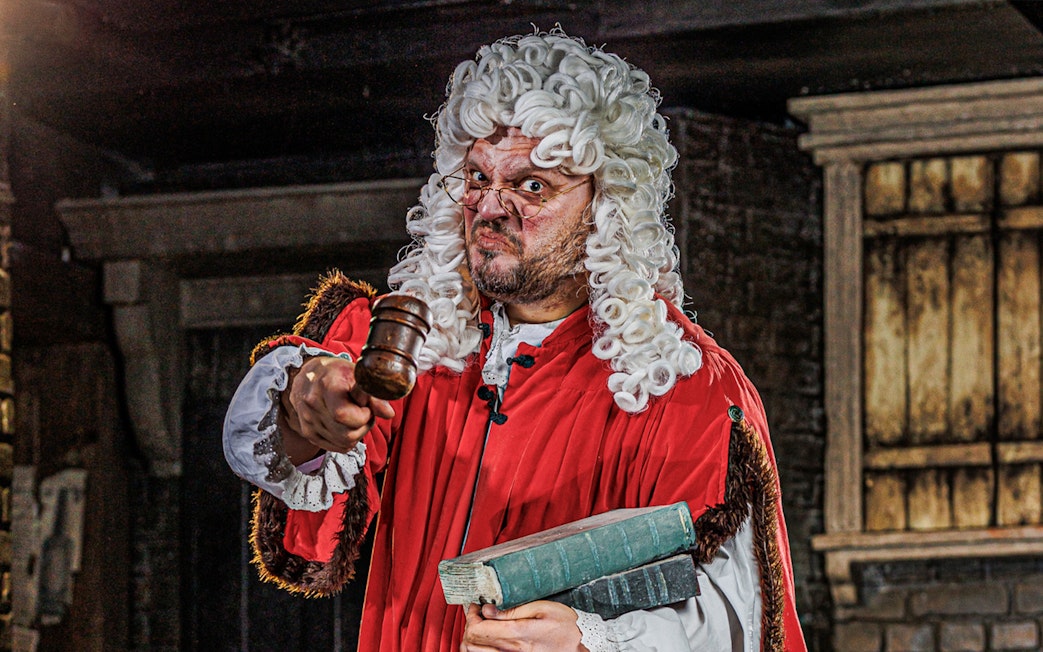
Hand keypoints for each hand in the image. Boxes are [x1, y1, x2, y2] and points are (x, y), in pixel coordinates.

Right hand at [279, 356, 394, 461]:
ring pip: (344, 443)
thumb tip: (388, 413)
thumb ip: (374, 394)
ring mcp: (308, 421)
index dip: (362, 415)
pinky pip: (337, 446)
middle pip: (347, 434)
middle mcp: (313, 405)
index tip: (366, 407)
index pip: (343, 414)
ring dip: (356, 433)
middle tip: (363, 412)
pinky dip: (347, 439)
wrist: (308, 377)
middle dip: (363, 425)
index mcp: (325, 386)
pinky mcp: (308, 433)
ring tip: (354, 416)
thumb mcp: (357, 375)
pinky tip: (346, 424)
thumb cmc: (335, 373)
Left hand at [460, 601, 587, 651]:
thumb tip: (488, 609)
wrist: (577, 647)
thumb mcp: (542, 608)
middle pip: (472, 642)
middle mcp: (511, 650)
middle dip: (469, 625)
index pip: (478, 629)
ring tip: (479, 624)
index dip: (472, 615)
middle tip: (476, 613)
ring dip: (471, 638)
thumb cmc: (564, 626)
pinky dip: (479, 647)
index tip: (476, 605)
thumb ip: (512, 610)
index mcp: (517, 634)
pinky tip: (485, 638)